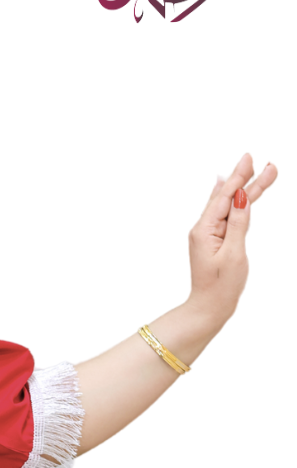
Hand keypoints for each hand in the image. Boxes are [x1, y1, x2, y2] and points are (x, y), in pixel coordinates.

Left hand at [188, 153, 276, 333]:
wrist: (209, 309)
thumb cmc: (221, 286)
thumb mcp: (233, 254)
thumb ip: (238, 223)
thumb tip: (241, 197)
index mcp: (205, 230)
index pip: (226, 197)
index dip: (240, 177)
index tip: (250, 158)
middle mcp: (204, 228)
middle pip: (229, 197)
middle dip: (247, 179)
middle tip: (264, 162)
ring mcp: (208, 234)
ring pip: (230, 205)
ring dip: (245, 189)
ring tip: (259, 170)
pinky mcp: (215, 240)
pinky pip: (228, 216)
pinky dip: (237, 202)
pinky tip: (232, 189)